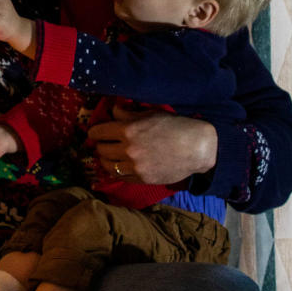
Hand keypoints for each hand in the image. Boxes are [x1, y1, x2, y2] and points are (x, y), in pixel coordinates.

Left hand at [87, 105, 217, 186]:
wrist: (197, 148)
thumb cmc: (175, 126)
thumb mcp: (150, 113)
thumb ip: (127, 113)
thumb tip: (112, 111)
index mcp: (128, 130)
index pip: (98, 132)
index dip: (94, 131)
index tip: (95, 132)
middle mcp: (128, 149)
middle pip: (101, 149)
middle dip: (100, 145)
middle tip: (103, 143)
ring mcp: (135, 166)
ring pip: (107, 165)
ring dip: (105, 160)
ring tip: (108, 156)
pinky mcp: (142, 179)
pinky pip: (120, 177)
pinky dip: (116, 171)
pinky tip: (119, 166)